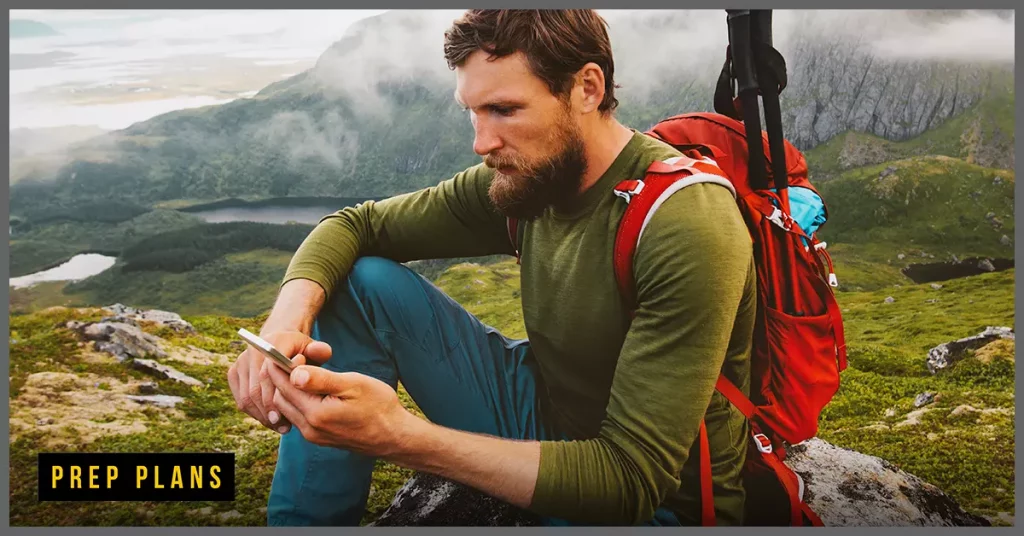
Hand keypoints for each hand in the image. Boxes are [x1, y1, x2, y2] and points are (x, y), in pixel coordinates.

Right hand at [227, 330, 332, 433]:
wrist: (282, 343)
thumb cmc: (303, 351)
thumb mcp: (315, 350)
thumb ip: (321, 351)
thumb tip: (319, 352)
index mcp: (272, 343)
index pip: (267, 374)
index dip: (274, 397)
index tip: (285, 416)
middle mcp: (252, 351)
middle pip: (255, 389)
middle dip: (269, 412)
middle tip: (284, 427)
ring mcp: (241, 362)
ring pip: (246, 398)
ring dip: (262, 416)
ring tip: (280, 426)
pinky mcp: (234, 373)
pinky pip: (241, 400)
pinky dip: (255, 413)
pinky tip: (270, 421)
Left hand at [262, 358, 411, 456]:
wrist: (394, 435)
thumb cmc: (379, 406)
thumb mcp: (353, 385)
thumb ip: (321, 379)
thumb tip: (294, 373)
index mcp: (316, 413)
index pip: (283, 385)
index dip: (281, 366)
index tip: (291, 351)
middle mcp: (309, 428)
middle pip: (280, 397)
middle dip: (282, 377)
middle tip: (299, 360)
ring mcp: (313, 435)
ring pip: (287, 408)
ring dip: (290, 390)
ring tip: (307, 373)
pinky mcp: (318, 438)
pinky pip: (297, 417)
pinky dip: (298, 401)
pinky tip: (314, 390)